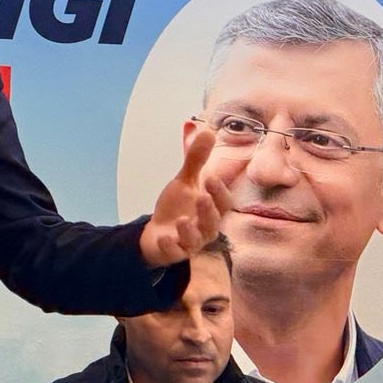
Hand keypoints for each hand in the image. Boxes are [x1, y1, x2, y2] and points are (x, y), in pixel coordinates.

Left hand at [139, 121, 231, 267]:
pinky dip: (170, 246)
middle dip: (208, 210)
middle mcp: (206, 227)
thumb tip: (208, 131)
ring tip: (182, 219)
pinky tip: (164, 237)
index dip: (219, 191)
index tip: (210, 177)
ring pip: (196, 239)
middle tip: (201, 197)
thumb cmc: (178, 206)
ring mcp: (191, 242)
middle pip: (213, 221)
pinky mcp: (175, 252)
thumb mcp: (185, 181)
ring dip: (190, 230)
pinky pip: (176, 252)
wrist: (158, 233)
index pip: (224, 202)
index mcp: (212, 209)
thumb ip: (196, 159)